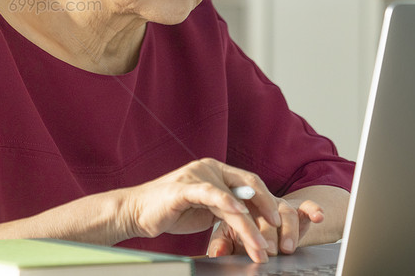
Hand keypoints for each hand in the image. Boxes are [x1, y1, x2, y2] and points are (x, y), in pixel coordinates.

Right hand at [122, 158, 279, 263]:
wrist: (137, 212)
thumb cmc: (171, 212)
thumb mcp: (206, 210)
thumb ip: (227, 209)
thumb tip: (254, 220)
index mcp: (215, 170)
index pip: (249, 182)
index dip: (267, 201)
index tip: (278, 223)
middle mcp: (208, 167)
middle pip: (247, 185)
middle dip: (267, 210)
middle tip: (277, 232)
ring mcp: (195, 175)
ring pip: (232, 199)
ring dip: (249, 226)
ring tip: (259, 246)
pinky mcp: (183, 188)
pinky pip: (210, 193)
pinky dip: (227, 203)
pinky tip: (240, 215)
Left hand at [207, 196, 323, 257]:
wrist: (260, 225)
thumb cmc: (242, 231)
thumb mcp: (229, 237)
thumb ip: (222, 244)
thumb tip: (216, 252)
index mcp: (241, 204)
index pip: (244, 209)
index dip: (248, 227)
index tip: (252, 245)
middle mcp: (262, 203)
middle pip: (266, 212)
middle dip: (269, 233)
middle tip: (269, 250)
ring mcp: (280, 205)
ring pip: (287, 211)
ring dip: (289, 230)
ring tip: (286, 248)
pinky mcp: (298, 209)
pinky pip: (307, 206)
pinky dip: (313, 209)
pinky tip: (318, 217)